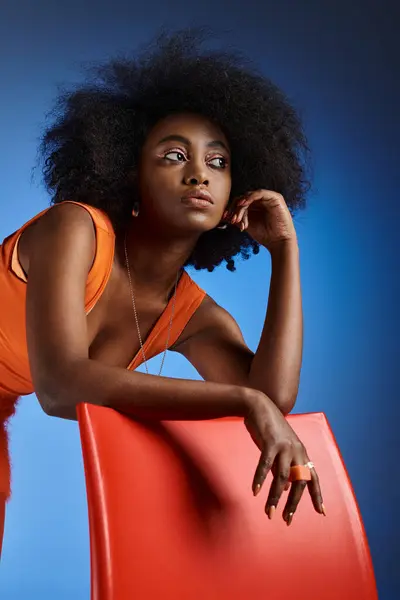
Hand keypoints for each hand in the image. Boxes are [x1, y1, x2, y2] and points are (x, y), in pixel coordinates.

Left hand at [224, 190, 296, 250]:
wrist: (278, 242)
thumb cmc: (264, 235)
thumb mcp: (247, 225)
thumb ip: (237, 218)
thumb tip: (223, 216)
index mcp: (255, 206)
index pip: (240, 203)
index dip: (232, 209)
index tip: (225, 217)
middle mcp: (261, 201)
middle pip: (243, 198)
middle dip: (235, 209)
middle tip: (232, 220)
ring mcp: (268, 198)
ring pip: (249, 196)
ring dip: (241, 206)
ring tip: (237, 218)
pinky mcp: (275, 197)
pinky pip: (260, 193)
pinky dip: (250, 197)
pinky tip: (244, 204)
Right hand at [244, 390, 324, 524]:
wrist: (259, 405)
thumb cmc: (269, 429)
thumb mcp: (280, 449)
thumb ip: (284, 468)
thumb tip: (285, 488)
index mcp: (301, 453)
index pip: (313, 477)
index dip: (317, 495)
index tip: (322, 512)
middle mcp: (297, 451)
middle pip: (299, 482)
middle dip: (293, 503)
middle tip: (286, 519)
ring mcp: (284, 446)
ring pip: (282, 477)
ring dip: (275, 497)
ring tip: (269, 512)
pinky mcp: (270, 442)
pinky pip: (265, 464)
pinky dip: (261, 479)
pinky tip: (256, 492)